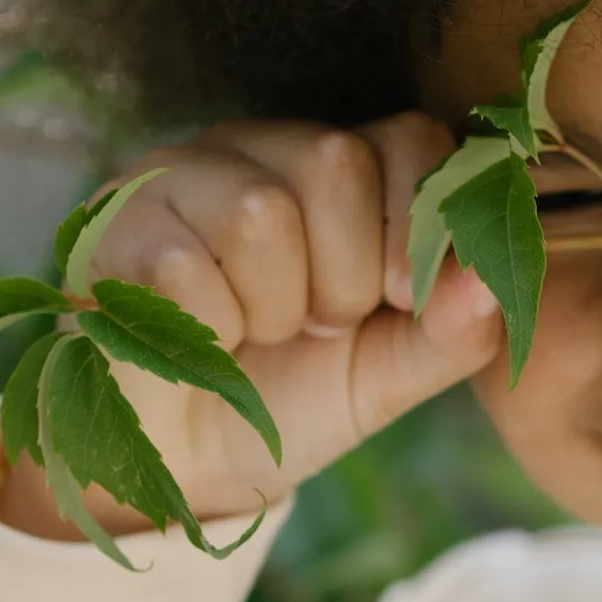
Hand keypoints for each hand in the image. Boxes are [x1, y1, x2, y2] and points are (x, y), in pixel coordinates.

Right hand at [0, 115, 501, 540]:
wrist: (186, 465)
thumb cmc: (290, 399)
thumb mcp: (388, 376)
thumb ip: (450, 331)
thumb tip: (489, 285)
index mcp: (334, 170)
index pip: (407, 137)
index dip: (416, 221)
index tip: (402, 297)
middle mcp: (256, 149)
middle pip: (334, 161)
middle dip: (344, 276)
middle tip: (312, 325)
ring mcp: (176, 175)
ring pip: (260, 211)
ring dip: (274, 306)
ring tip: (255, 332)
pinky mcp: (112, 224)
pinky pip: (188, 265)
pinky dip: (210, 329)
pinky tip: (199, 338)